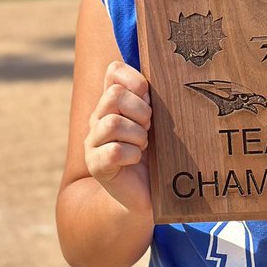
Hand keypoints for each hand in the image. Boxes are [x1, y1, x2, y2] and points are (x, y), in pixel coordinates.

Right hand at [85, 61, 152, 213]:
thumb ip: (156, 100)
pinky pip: (114, 151)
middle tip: (150, 128)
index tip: (149, 96)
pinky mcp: (96, 164)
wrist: (144, 195)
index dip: (134, 78)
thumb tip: (172, 76)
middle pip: (114, 95)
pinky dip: (132, 154)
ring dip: (137, 135)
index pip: (114, 71)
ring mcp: (93, 141)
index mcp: (113, 102)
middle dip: (141, 111)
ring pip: (112, 123)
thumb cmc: (156, 155)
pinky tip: (136, 160)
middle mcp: (98, 118)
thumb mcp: (158, 123)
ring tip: (144, 147)